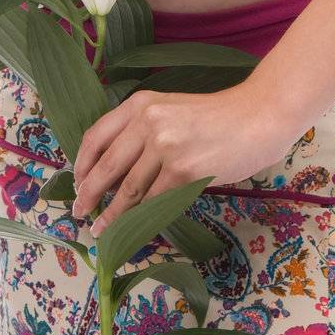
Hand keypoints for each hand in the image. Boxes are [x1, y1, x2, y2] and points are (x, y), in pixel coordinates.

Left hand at [71, 82, 292, 239]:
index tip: (77, 182)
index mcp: (141, 104)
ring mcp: (166, 147)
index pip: (96, 136)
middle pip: (106, 166)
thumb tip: (112, 168)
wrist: (256, 118)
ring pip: (127, 190)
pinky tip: (133, 229)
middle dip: (88, 194)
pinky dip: (141, 219)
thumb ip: (142, 129)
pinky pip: (154, 202)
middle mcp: (148, 122)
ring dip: (110, 215)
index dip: (82, 164)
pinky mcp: (183, 172)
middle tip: (78, 212)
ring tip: (99, 230)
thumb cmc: (216, 117)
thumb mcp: (171, 109)